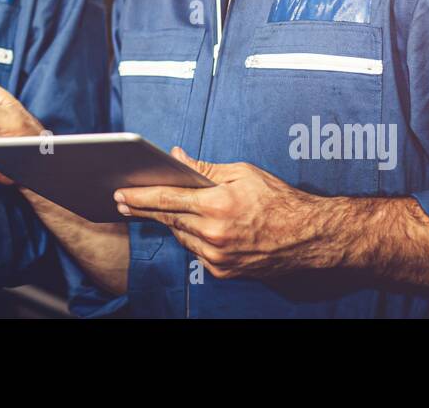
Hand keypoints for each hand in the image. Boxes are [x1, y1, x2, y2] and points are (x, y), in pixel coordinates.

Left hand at [114, 148, 330, 280]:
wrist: (308, 237)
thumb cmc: (279, 199)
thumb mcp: (242, 173)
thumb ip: (204, 169)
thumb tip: (176, 157)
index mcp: (217, 204)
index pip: (167, 199)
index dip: (139, 197)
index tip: (120, 194)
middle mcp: (214, 234)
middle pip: (167, 219)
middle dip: (143, 210)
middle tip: (122, 203)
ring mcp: (218, 256)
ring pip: (181, 237)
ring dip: (170, 223)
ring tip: (159, 211)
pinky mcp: (223, 271)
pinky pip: (197, 252)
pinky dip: (192, 238)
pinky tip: (194, 227)